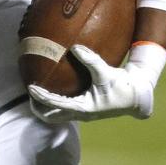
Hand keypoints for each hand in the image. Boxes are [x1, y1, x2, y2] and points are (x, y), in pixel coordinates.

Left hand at [28, 44, 154, 122]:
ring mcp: (81, 114)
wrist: (136, 97)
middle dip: (38, 108)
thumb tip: (75, 47)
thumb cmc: (123, 86)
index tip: (30, 87)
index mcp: (84, 109)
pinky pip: (63, 110)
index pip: (56, 105)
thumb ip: (91, 60)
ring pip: (56, 116)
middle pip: (51, 117)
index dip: (42, 97)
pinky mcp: (84, 109)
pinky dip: (53, 104)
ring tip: (35, 93)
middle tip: (29, 94)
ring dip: (44, 108)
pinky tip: (50, 89)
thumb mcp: (106, 73)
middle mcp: (80, 114)